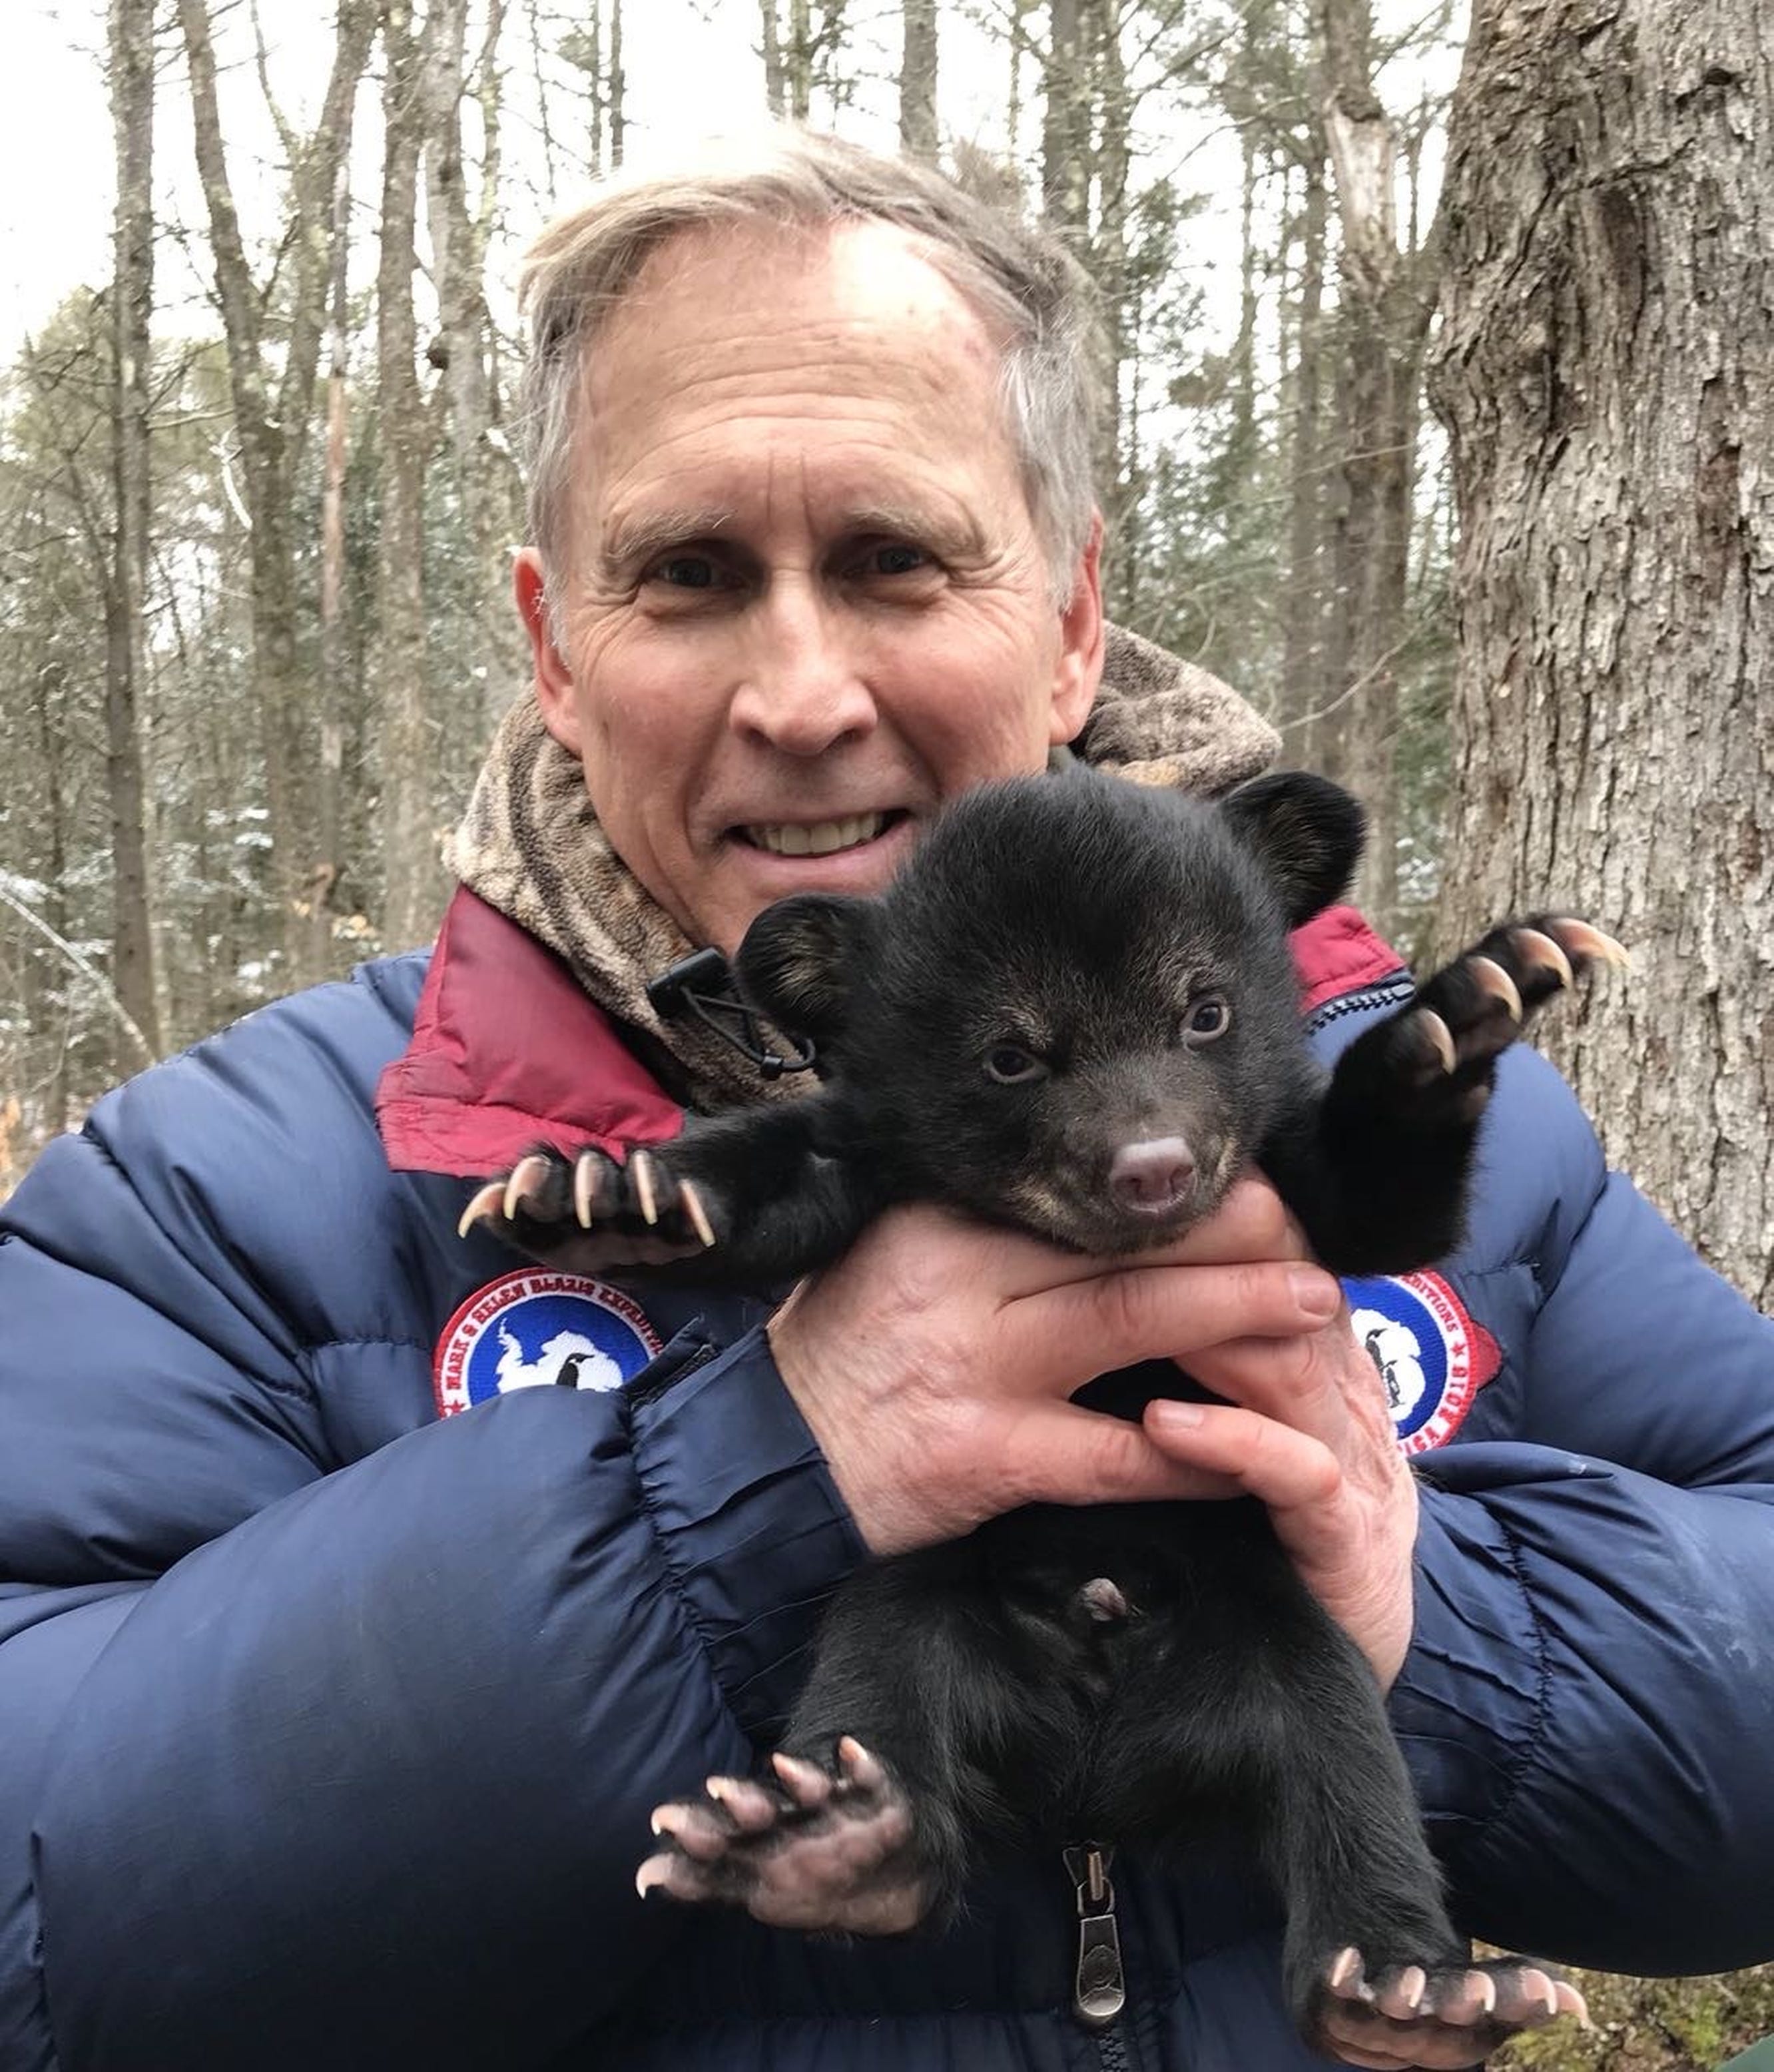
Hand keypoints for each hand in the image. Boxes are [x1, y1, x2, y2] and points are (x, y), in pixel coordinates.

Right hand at [766, 1190, 1341, 1557]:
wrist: (763, 1466)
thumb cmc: (845, 1354)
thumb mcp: (897, 1254)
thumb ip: (984, 1225)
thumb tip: (1099, 1194)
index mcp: (940, 1213)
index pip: (1079, 1188)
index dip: (1178, 1190)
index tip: (1253, 1182)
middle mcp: (958, 1273)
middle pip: (1121, 1238)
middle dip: (1234, 1235)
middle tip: (1315, 1240)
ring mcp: (973, 1363)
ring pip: (1131, 1319)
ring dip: (1238, 1317)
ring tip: (1314, 1310)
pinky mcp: (985, 1454)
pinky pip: (1116, 1454)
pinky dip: (1194, 1453)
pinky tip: (1256, 1456)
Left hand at [1139, 1180, 1418, 1688]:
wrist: (1345, 1654)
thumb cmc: (1260, 1525)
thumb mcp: (1215, 1417)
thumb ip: (1177, 1346)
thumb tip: (1082, 1272)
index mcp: (1313, 1349)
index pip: (1270, 1251)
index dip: (1203, 1215)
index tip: (1114, 1186)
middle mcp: (1342, 1387)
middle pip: (1282, 1287)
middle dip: (1202, 1251)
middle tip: (1112, 1223)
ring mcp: (1351, 1458)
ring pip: (1290, 1366)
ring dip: (1210, 1331)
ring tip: (1126, 1308)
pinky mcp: (1347, 1536)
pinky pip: (1294, 1470)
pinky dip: (1232, 1440)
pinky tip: (1163, 1425)